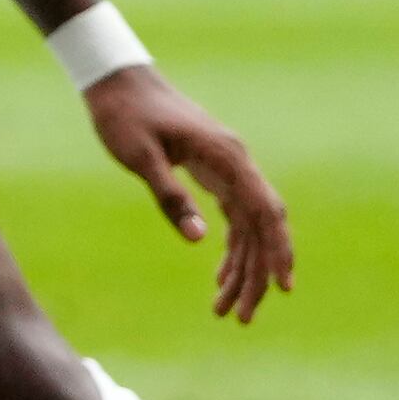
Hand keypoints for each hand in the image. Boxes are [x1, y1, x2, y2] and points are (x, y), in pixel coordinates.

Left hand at [83, 66, 292, 322]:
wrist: (117, 81)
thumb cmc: (124, 116)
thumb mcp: (139, 157)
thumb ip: (169, 196)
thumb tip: (200, 240)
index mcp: (226, 158)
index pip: (264, 212)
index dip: (276, 251)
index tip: (281, 288)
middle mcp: (237, 164)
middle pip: (262, 227)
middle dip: (257, 274)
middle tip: (241, 317)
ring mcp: (229, 169)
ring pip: (249, 227)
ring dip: (243, 268)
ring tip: (227, 309)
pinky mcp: (215, 173)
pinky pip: (235, 218)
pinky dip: (231, 248)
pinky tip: (220, 278)